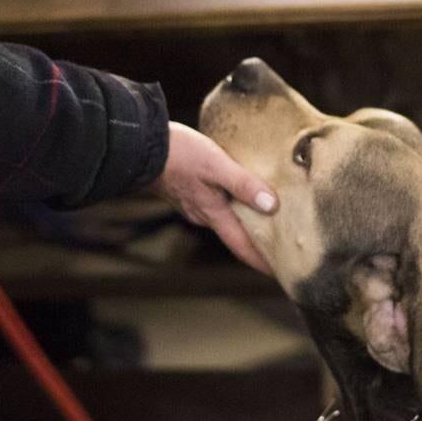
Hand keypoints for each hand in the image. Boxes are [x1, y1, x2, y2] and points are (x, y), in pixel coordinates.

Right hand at [151, 122, 276, 273]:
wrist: (140, 148)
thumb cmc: (178, 155)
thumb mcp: (216, 165)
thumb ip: (243, 184)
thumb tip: (272, 205)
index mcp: (213, 214)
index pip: (242, 247)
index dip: (262, 261)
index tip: (281, 272)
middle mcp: (204, 216)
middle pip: (236, 236)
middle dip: (257, 243)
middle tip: (281, 245)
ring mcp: (194, 206)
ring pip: (225, 220)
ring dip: (244, 223)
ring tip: (266, 220)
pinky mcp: (188, 193)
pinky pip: (215, 206)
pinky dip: (232, 207)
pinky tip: (238, 196)